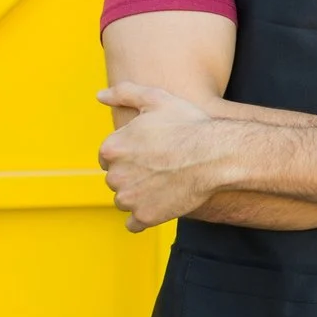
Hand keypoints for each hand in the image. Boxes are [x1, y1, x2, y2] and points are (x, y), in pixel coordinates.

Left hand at [97, 82, 240, 230]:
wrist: (216, 155)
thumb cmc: (188, 125)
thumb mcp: (156, 99)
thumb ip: (124, 93)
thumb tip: (99, 95)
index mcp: (111, 148)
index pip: (109, 157)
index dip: (130, 153)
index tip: (150, 152)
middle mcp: (114, 176)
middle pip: (116, 179)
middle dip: (133, 175)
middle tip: (160, 166)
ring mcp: (129, 199)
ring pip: (125, 200)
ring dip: (138, 195)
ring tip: (164, 183)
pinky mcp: (145, 217)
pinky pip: (135, 223)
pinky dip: (145, 216)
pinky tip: (161, 204)